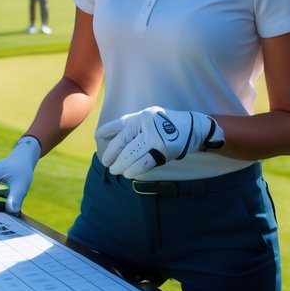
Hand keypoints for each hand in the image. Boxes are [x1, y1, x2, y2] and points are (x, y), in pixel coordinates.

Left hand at [95, 106, 220, 178]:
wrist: (192, 127)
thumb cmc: (163, 124)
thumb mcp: (144, 118)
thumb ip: (125, 125)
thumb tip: (101, 135)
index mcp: (139, 116)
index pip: (118, 127)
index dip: (105, 133)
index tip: (97, 139)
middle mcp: (146, 124)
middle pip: (123, 143)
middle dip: (112, 156)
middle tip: (107, 164)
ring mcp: (156, 137)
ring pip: (132, 155)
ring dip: (122, 166)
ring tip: (116, 171)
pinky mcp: (164, 150)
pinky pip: (145, 162)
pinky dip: (135, 169)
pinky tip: (129, 173)